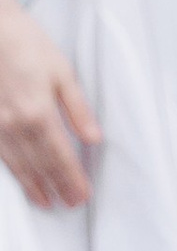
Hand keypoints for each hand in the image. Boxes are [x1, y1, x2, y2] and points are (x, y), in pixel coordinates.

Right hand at [0, 0, 97, 210]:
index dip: (72, 178)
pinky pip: (0, 154)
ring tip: (45, 201)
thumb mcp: (62, 72)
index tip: (82, 196)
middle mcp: (16, 126)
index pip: (61, 156)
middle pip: (40, 165)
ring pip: (17, 164)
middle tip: (69, 204)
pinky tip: (19, 178)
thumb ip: (78, 109)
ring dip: (32, 185)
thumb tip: (94, 138)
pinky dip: (12, 170)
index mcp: (40, 113)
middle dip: (56, 186)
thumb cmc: (28, 46)